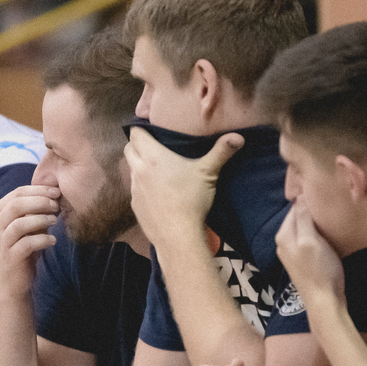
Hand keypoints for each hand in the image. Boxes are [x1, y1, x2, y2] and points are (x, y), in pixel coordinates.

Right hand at [0, 185, 60, 292]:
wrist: (14, 279)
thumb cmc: (24, 246)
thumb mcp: (30, 224)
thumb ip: (37, 208)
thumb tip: (56, 192)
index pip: (18, 192)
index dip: (39, 189)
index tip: (57, 191)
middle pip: (17, 204)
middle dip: (40, 201)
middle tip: (57, 205)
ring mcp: (2, 241)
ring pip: (19, 223)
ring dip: (41, 219)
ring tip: (55, 220)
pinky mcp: (11, 256)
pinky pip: (26, 243)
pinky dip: (42, 239)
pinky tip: (52, 240)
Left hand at [126, 127, 240, 249]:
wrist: (178, 236)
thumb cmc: (192, 200)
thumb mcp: (208, 173)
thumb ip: (221, 152)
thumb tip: (238, 137)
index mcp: (153, 157)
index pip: (135, 134)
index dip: (141, 130)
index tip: (152, 131)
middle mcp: (139, 170)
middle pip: (128, 149)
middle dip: (137, 146)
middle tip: (154, 148)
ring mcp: (135, 189)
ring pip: (131, 170)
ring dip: (139, 166)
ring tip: (157, 170)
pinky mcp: (135, 206)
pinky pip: (135, 190)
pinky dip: (142, 187)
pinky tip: (157, 193)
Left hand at [275, 198, 345, 306]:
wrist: (324, 301)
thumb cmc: (320, 270)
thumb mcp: (311, 240)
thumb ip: (304, 219)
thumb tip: (300, 196)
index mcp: (283, 235)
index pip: (295, 207)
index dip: (310, 200)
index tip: (325, 195)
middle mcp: (284, 242)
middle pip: (299, 218)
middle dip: (313, 211)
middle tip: (332, 205)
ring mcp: (292, 252)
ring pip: (305, 229)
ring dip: (317, 224)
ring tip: (333, 218)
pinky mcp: (303, 260)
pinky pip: (309, 240)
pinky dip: (319, 235)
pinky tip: (330, 235)